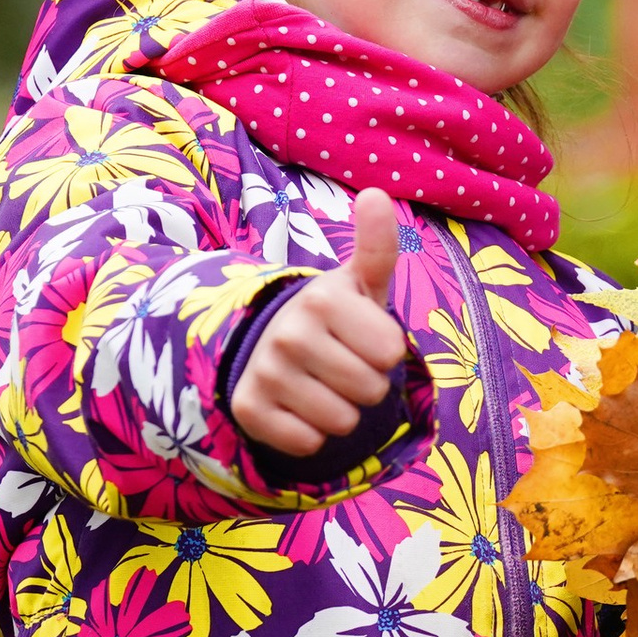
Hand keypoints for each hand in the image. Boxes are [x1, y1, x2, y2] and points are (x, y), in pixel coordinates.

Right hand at [229, 190, 409, 456]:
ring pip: (342, 422)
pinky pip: (307, 442)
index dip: (384, 351)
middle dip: (366, 384)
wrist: (268, 342)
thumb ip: (376, 245)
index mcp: (322, 298)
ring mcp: (263, 371)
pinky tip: (297, 406)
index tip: (361, 336)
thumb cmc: (334, 316)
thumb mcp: (360, 283)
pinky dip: (310, 433)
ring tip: (321, 383)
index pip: (390, 354)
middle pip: (370, 391)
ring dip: (341, 411)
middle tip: (342, 362)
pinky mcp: (246, 409)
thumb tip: (378, 194)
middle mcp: (288, 333)